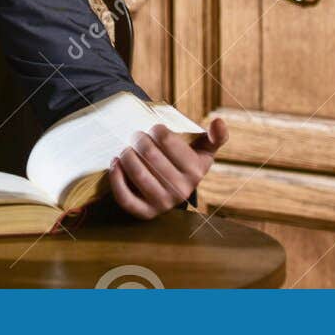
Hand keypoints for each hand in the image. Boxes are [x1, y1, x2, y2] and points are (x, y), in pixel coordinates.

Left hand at [107, 117, 227, 219]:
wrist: (176, 188)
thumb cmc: (188, 161)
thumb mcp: (204, 149)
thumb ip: (215, 136)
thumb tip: (219, 122)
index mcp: (195, 171)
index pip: (166, 139)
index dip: (156, 129)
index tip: (154, 129)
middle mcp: (181, 190)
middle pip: (149, 153)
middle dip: (138, 139)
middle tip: (136, 136)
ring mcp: (162, 203)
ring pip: (137, 173)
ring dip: (126, 155)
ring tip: (127, 149)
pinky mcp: (145, 213)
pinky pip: (125, 198)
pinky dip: (116, 178)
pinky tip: (115, 163)